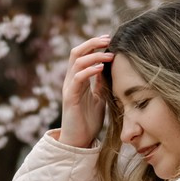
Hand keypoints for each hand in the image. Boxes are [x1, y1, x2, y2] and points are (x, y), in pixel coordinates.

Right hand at [60, 33, 113, 147]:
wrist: (79, 141)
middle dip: (92, 43)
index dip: (94, 44)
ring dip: (94, 55)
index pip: (82, 54)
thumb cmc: (88, 121)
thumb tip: (108, 69)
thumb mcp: (99, 98)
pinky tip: (100, 68)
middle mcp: (71, 80)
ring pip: (77, 62)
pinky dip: (89, 71)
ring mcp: (69, 88)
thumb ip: (100, 84)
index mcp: (78, 79)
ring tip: (108, 54)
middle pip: (76, 52)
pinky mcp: (70, 98)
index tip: (110, 39)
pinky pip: (77, 79)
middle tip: (108, 39)